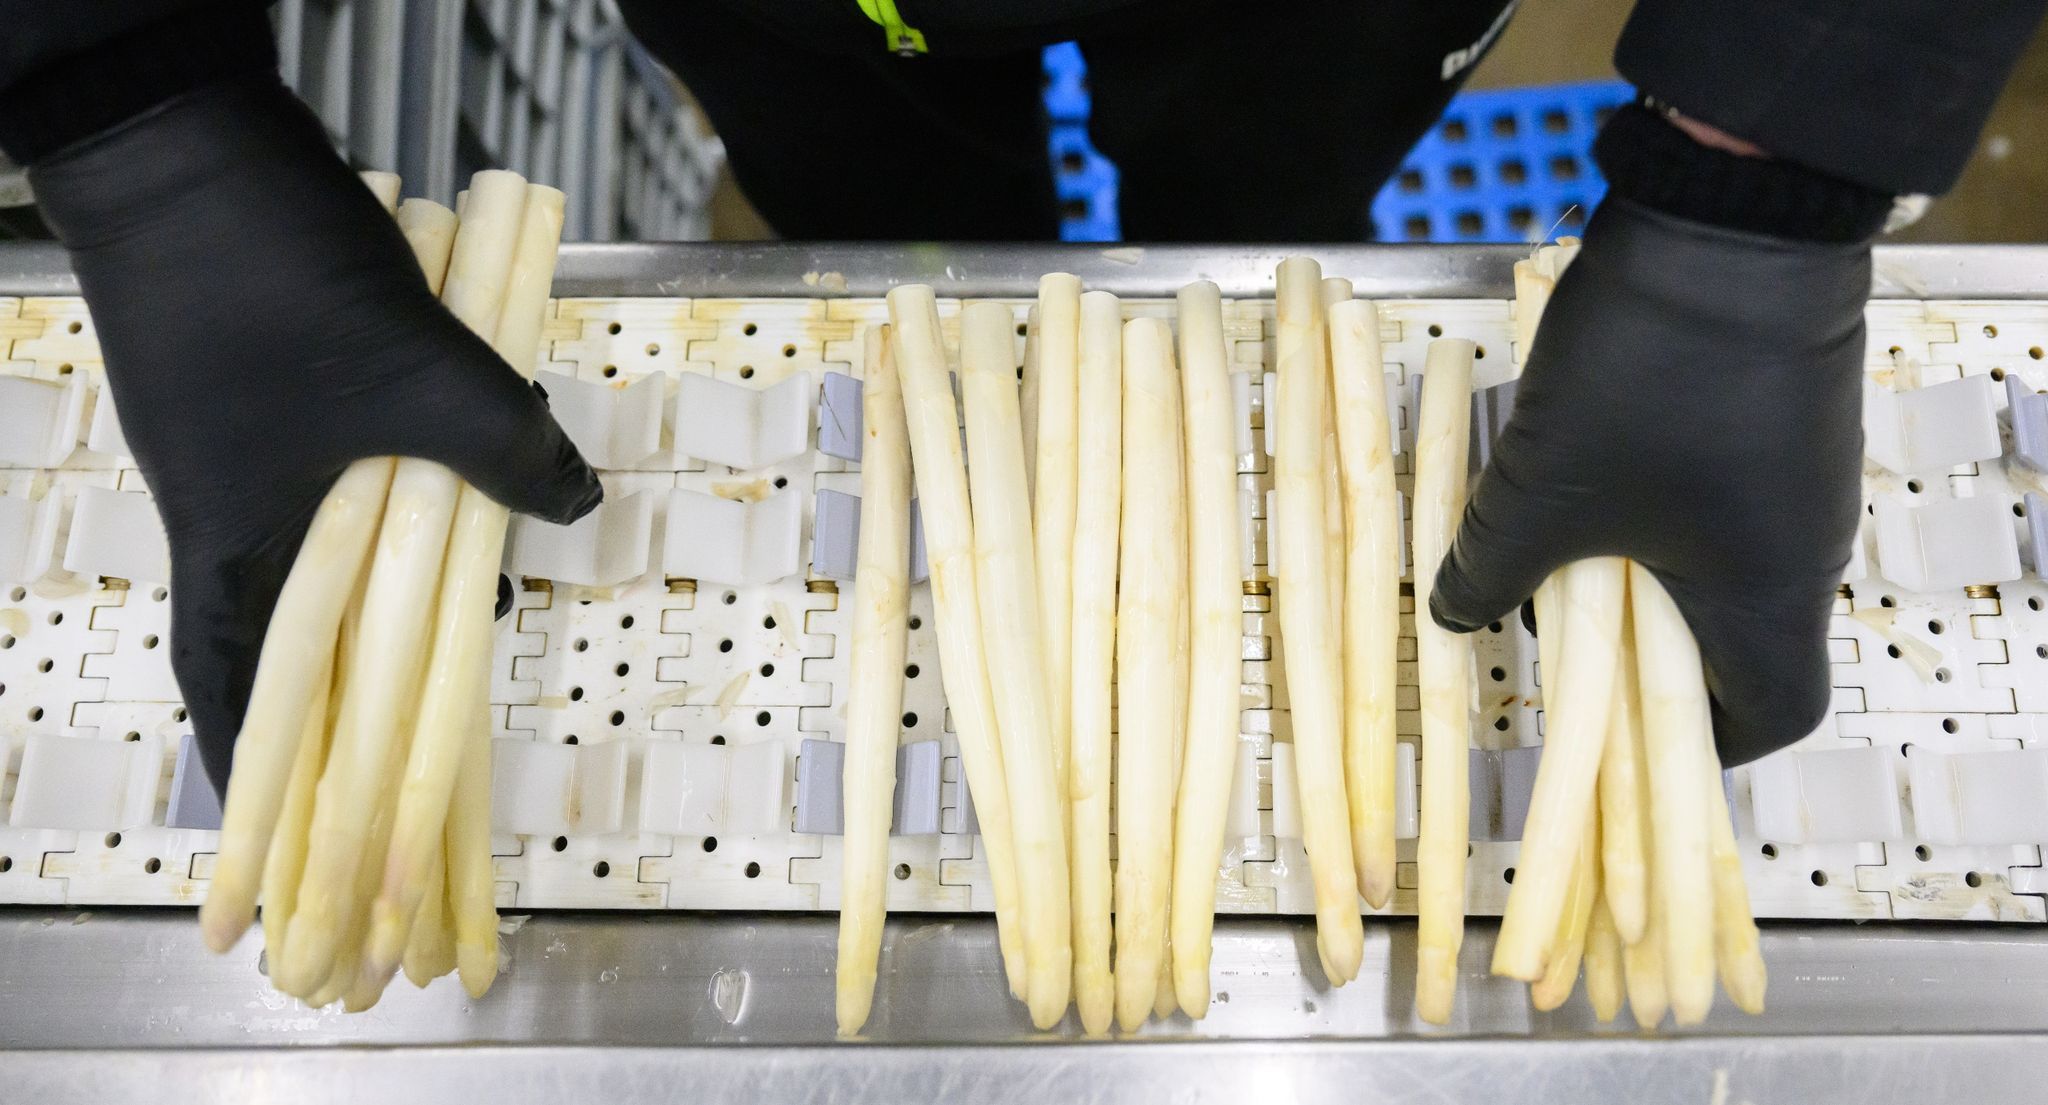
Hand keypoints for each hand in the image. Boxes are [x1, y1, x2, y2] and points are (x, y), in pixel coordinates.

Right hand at [29, 75, 601, 788]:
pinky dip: (390, 513)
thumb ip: (503, 446)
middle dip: (353, 701)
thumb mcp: (414, 371)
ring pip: (319, 564)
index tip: (292, 846)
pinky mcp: (265, 401)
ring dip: (387, 597)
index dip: (269, 778)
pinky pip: (333, 492)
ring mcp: (243, 457)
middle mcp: (228, 514)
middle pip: (288, 644)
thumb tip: (569, 500)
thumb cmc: (271, 273)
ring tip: (468, 620)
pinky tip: (447, 501)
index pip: (242, 695)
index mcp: (235, 542)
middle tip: (420, 743)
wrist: (185, 141)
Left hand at [1428, 196, 1867, 764]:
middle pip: (1735, 643)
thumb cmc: (1648, 377)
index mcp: (1771, 594)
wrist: (1727, 218)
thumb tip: (1451, 616)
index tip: (1624, 746)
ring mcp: (1796, 474)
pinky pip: (1716, 497)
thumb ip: (1489, 572)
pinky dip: (1650, 512)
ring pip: (1716, 564)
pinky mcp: (1775, 415)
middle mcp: (1805, 544)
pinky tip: (1583, 481)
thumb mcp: (1540, 492)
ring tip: (1554, 560)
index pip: (1770, 717)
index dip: (1699, 750)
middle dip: (1641, 660)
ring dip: (1635, 575)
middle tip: (1559, 649)